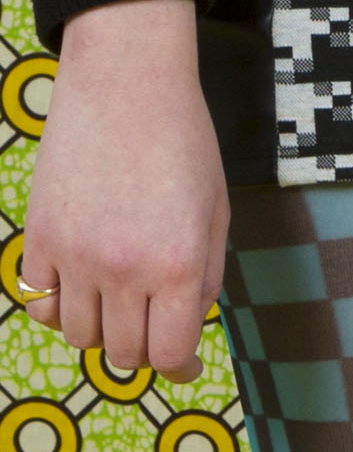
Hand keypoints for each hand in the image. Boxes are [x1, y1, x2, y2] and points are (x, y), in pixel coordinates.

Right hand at [17, 0, 227, 380]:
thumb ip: (206, 277)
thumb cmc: (183, 142)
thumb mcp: (217, 212)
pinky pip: (38, 302)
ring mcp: (75, 255)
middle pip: (123, 354)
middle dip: (143, 349)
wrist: (126, 84)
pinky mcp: (38, 237)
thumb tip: (189, 326)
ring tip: (117, 304)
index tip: (184, 364)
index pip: (168, 355)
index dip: (180, 367)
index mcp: (178, 265)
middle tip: (152, 327)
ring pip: (78, 335)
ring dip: (100, 331)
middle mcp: (124, 268)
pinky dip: (56, 307)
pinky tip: (78, 289)